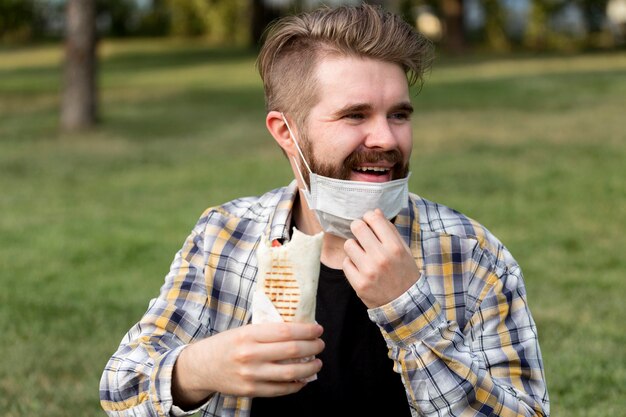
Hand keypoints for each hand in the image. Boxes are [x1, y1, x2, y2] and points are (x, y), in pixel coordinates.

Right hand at [172, 322, 323, 407]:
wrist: (201, 366)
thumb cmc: (225, 344)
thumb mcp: (243, 330)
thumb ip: (266, 330)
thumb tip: (297, 328)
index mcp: (249, 335)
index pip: (285, 331)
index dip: (306, 330)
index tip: (318, 329)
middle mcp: (250, 355)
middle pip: (291, 351)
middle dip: (312, 347)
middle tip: (320, 344)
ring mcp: (251, 375)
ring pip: (290, 373)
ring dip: (309, 368)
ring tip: (317, 363)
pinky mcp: (251, 391)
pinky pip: (280, 390)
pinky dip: (296, 385)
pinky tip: (303, 379)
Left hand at [343, 209, 419, 307]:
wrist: (405, 304)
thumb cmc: (404, 273)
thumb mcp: (404, 250)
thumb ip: (389, 230)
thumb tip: (374, 211)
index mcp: (394, 247)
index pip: (373, 218)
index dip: (369, 217)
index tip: (369, 222)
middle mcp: (381, 258)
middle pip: (358, 227)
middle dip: (358, 228)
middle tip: (362, 235)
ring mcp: (369, 271)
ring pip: (349, 244)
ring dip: (354, 247)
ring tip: (362, 254)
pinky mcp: (358, 284)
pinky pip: (346, 263)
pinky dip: (352, 264)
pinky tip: (361, 268)